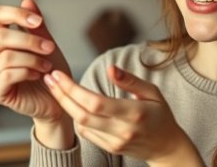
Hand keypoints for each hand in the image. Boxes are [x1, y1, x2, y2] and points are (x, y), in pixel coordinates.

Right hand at [0, 0, 70, 121]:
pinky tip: (39, 75)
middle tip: (51, 48)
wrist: (56, 101)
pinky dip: (27, 72)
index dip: (17, 14)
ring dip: (32, 59)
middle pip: (1, 36)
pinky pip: (6, 75)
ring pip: (6, 57)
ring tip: (47, 66)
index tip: (38, 22)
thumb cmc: (49, 72)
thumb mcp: (46, 44)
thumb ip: (36, 26)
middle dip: (30, 41)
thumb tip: (27, 0)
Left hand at [44, 66, 203, 165]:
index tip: (59, 74)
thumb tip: (110, 68)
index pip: (96, 102)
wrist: (167, 147)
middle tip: (49, 78)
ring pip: (81, 124)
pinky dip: (77, 117)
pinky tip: (71, 103)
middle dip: (62, 95)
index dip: (73, 89)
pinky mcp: (110, 149)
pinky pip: (86, 133)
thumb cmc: (161, 115)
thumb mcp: (152, 92)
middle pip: (83, 114)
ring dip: (65, 105)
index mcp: (134, 113)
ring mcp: (115, 142)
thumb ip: (130, 81)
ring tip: (55, 87)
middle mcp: (123, 130)